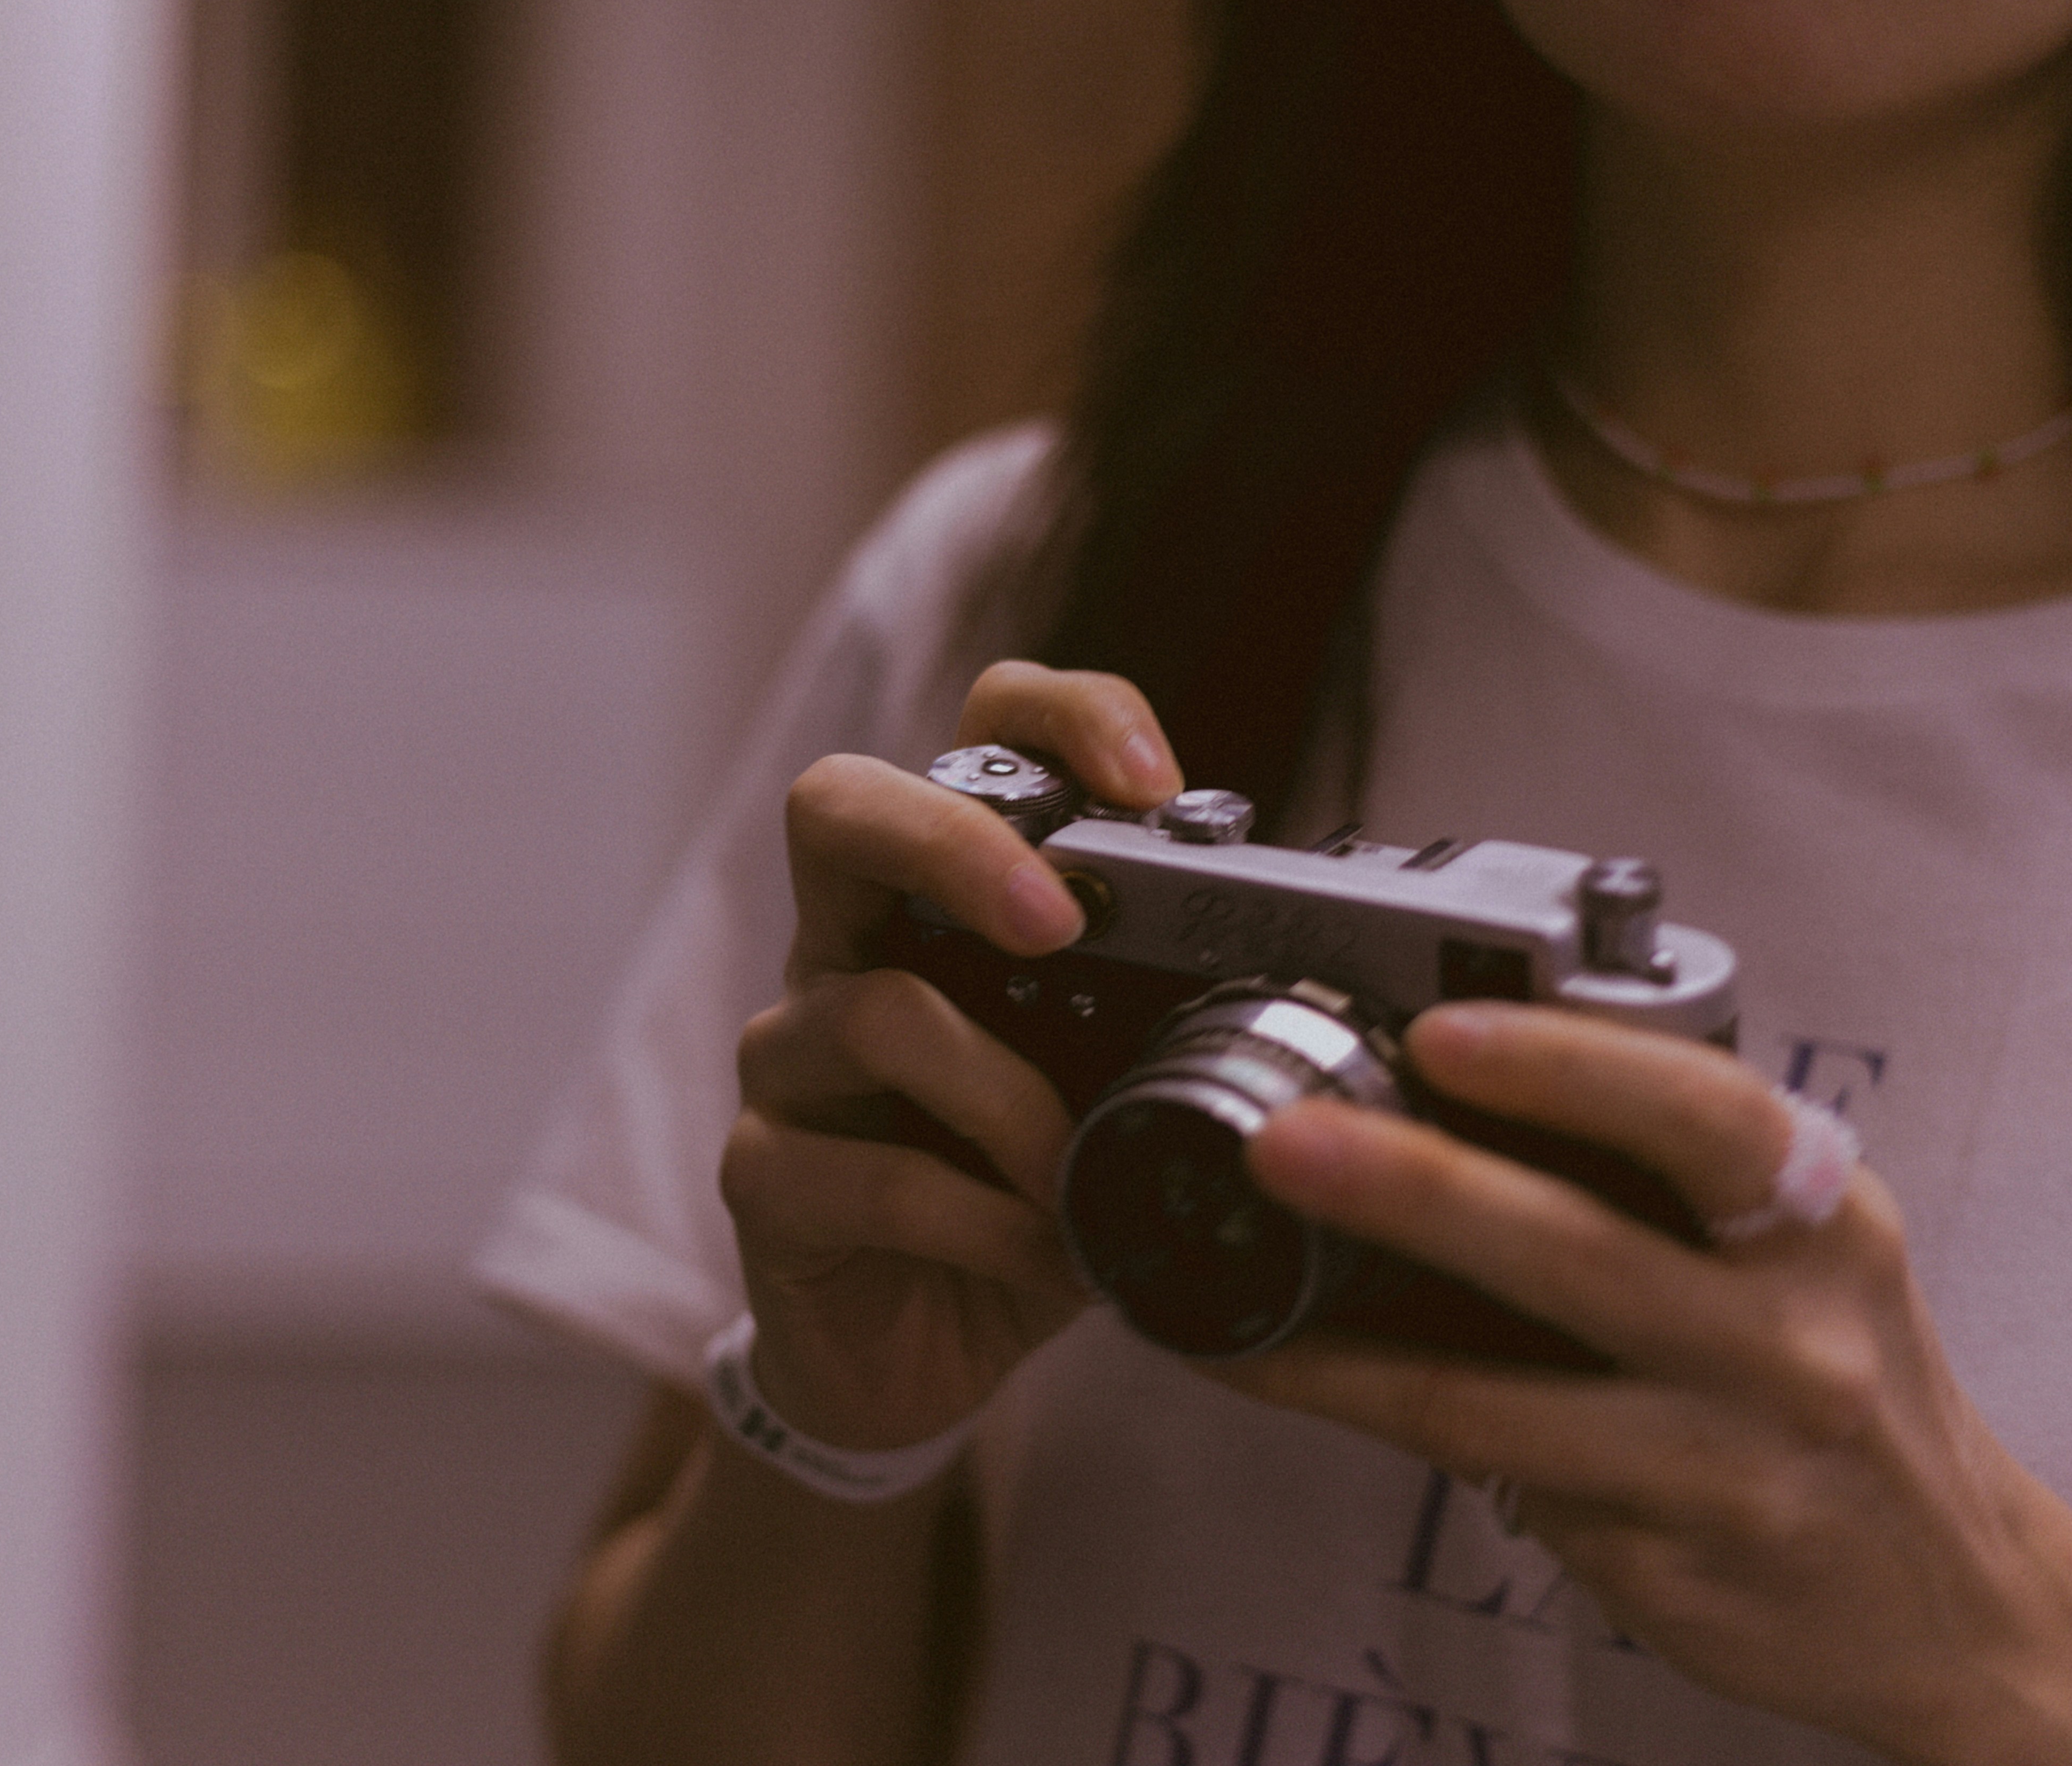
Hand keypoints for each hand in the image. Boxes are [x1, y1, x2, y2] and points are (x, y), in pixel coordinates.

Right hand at [724, 661, 1184, 1454]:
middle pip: (838, 805)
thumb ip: (1171, 1020)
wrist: (919, 1354)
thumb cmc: (1021, 1193)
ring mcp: (789, 1056)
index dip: (1061, 718)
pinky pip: (873, 1175)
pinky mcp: (763, 1173)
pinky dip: (985, 1223)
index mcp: (942, 899)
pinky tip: (1044, 1256)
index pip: (979, 732)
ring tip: (1076, 1174)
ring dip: (1008, 1101)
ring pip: (875, 1012)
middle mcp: (847, 947)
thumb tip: (1308, 977)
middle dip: (953, 844)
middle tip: (1056, 921)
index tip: (1151, 784)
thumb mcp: (1116, 1089)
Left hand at [1222, 1002, 2066, 1759]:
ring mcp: (1725, 1469)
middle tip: (1286, 1145)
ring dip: (1343, 1360)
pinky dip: (1395, 1435)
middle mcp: (1787, 1344)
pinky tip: (1324, 1396)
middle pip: (1575, 1254)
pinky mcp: (1666, 1571)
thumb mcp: (1816, 1256)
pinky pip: (1502, 1489)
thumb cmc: (1851, 1393)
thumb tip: (1476, 1096)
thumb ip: (1689, 1178)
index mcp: (1822, 1226)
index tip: (1448, 1031)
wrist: (1964, 1604)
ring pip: (1496, 1406)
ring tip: (1234, 1319)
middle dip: (1410, 1189)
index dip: (1566, 1065)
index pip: (1700, 1117)